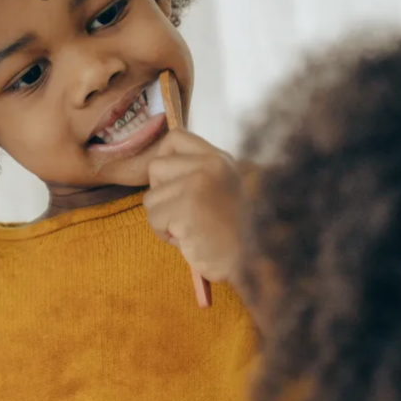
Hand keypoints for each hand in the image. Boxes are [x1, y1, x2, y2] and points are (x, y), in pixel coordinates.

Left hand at [144, 130, 244, 286]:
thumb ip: (196, 172)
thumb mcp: (220, 188)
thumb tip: (156, 167)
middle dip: (161, 194)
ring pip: (151, 197)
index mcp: (220, 159)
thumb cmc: (230, 232)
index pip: (175, 138)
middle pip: (155, 167)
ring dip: (162, 219)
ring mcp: (199, 184)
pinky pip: (154, 218)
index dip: (164, 159)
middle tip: (183, 213)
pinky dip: (164, 234)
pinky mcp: (187, 207)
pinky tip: (186, 239)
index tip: (171, 183)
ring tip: (188, 229)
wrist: (250, 262)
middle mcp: (210, 165)